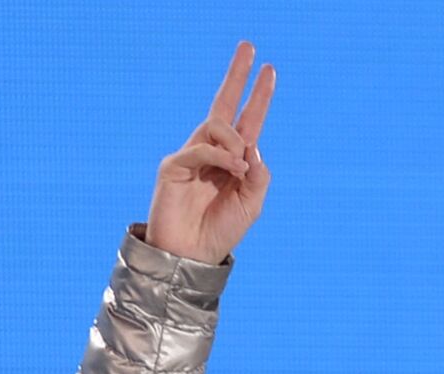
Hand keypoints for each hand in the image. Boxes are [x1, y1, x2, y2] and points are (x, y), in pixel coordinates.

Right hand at [144, 40, 275, 264]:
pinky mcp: (173, 165)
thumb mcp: (252, 204)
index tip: (269, 70)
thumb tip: (253, 144)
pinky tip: (234, 167)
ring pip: (217, 126)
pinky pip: (201, 148)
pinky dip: (220, 155)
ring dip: (235, 140)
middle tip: (249, 47)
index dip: (257, 96)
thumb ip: (258, 175)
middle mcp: (212, 152)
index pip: (247, 121)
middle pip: (224, 106)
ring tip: (241, 166)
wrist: (193, 255)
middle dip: (237, 76)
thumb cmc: (222, 230)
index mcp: (234, 160)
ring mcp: (192, 156)